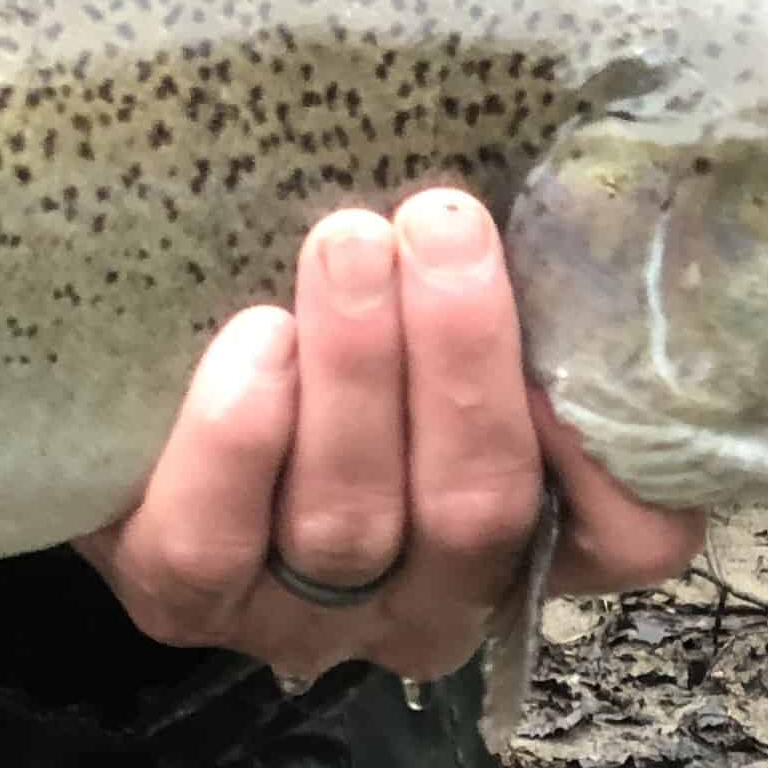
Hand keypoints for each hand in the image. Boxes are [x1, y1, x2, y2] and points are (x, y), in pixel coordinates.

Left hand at [75, 188, 702, 686]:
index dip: (621, 454)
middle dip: (463, 357)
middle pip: (477, 509)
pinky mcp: (183, 602)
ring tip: (346, 242)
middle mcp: (429, 598)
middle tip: (441, 220)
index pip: (633, 537)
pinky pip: (214, 544)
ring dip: (358, 370)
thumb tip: (539, 150)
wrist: (134, 386)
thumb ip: (485, 271)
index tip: (577, 318)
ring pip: (352, 520)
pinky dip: (239, 440)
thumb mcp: (423, 300)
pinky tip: (257, 339)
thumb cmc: (319, 315)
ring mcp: (305, 617)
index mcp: (524, 535)